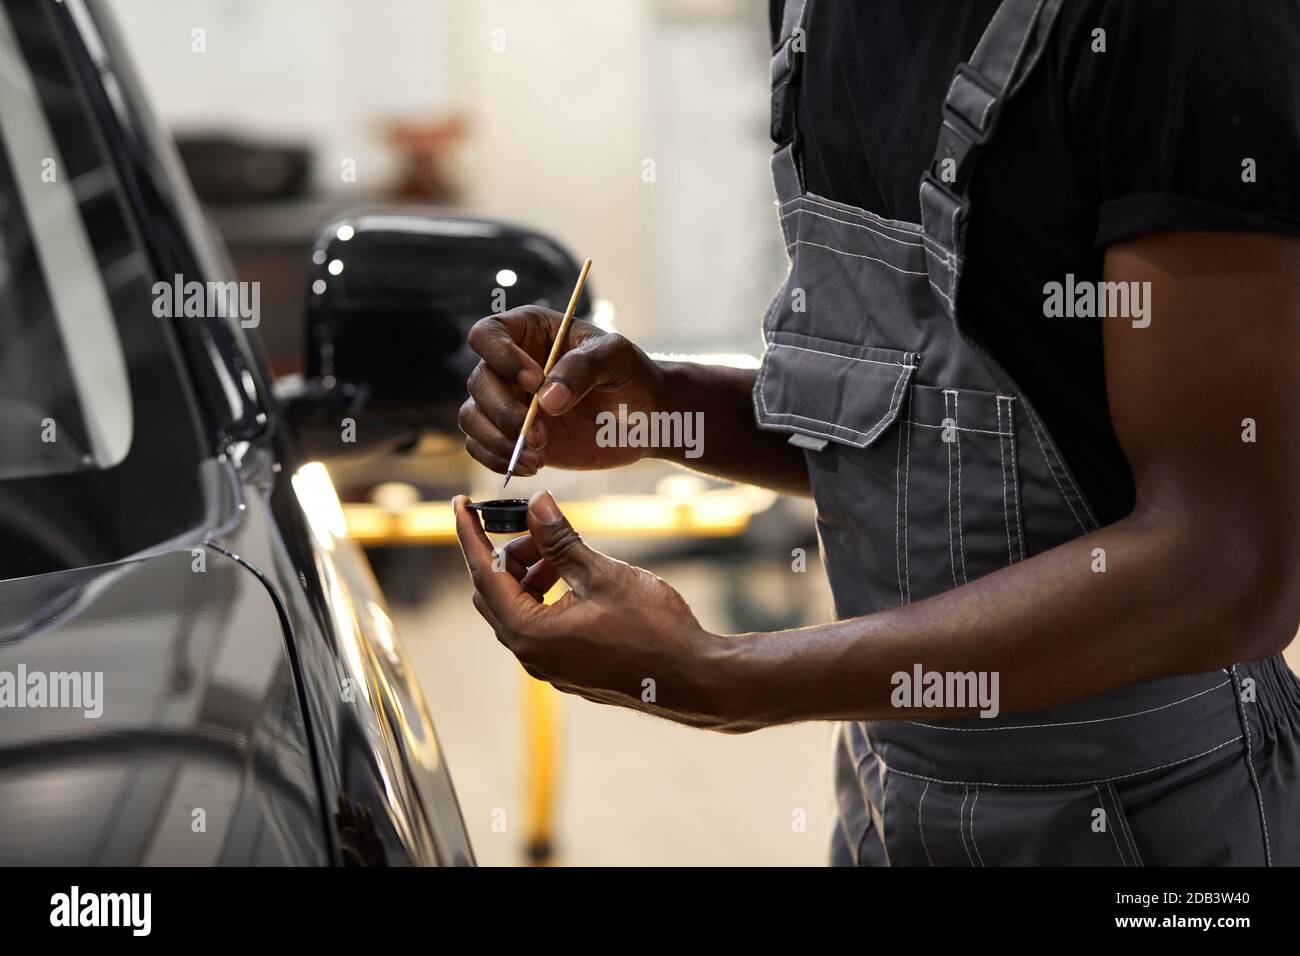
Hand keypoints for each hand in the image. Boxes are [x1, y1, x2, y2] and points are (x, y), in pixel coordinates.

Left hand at [453, 490, 750, 729]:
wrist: (693, 678)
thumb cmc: (653, 627)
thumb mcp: (602, 573)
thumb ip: (562, 540)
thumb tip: (537, 505)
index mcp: (530, 633)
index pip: (483, 574)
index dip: (470, 534)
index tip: (460, 504)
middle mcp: (532, 655)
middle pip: (496, 593)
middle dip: (510, 553)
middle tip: (535, 525)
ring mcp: (550, 666)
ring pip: (520, 609)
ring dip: (532, 574)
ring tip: (565, 551)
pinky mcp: (570, 668)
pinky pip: (541, 625)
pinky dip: (547, 595)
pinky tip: (577, 578)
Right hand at [459, 306, 663, 476]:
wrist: (645, 418)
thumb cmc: (631, 376)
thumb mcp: (616, 358)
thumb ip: (583, 368)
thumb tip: (546, 399)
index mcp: (529, 332)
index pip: (488, 334)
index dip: (502, 357)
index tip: (535, 381)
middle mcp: (510, 365)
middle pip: (478, 381)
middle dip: (504, 411)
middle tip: (540, 435)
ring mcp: (509, 402)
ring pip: (471, 417)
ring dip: (498, 440)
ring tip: (538, 456)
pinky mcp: (512, 436)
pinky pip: (481, 448)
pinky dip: (497, 460)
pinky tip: (533, 466)